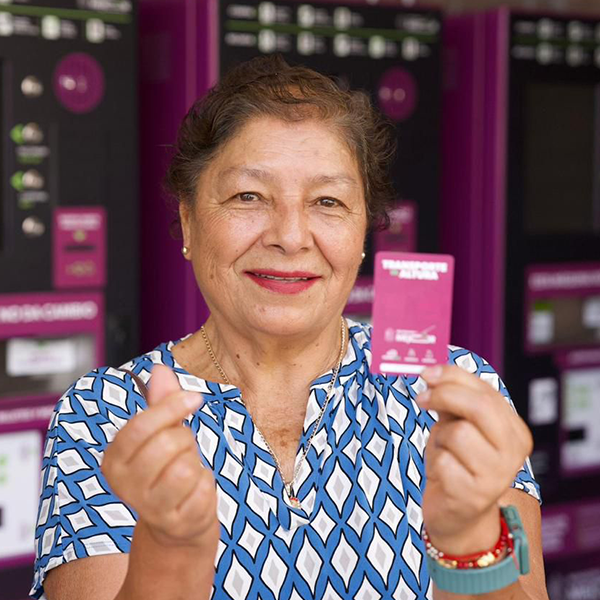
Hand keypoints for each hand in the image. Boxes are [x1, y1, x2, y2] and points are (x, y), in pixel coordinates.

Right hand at [102, 365, 218, 548]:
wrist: (178, 520)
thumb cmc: (170, 467)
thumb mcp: (163, 432)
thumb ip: (161, 402)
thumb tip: (161, 369)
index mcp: (114, 458)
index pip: (140, 425)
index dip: (171, 406)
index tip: (195, 398)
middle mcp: (124, 485)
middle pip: (167, 443)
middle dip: (185, 439)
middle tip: (184, 449)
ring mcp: (148, 507)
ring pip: (185, 467)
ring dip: (194, 462)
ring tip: (186, 470)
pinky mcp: (175, 523)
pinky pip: (201, 488)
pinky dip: (205, 484)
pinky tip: (194, 491)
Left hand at [417, 365, 532, 554]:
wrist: (456, 514)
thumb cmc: (456, 462)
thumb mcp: (457, 425)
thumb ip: (452, 399)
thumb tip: (432, 372)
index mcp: (514, 430)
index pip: (487, 391)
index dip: (453, 376)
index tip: (426, 373)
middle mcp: (513, 452)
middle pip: (480, 407)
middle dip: (445, 395)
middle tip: (421, 398)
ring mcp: (497, 476)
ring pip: (459, 433)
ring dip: (440, 438)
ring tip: (444, 452)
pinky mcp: (475, 496)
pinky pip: (444, 462)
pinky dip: (436, 463)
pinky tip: (444, 474)